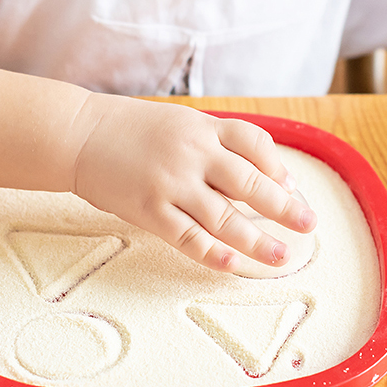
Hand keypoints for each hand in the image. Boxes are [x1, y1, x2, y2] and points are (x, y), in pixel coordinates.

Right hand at [71, 94, 316, 271]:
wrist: (78, 135)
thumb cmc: (131, 129)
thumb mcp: (179, 122)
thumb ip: (215, 142)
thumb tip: (255, 174)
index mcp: (202, 127)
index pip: (255, 143)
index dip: (278, 168)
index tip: (291, 188)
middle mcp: (192, 153)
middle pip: (250, 184)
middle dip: (283, 207)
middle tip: (308, 225)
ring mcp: (171, 183)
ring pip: (225, 217)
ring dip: (257, 240)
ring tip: (282, 256)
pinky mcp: (149, 209)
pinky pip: (188, 237)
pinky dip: (213, 252)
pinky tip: (234, 263)